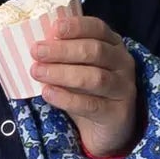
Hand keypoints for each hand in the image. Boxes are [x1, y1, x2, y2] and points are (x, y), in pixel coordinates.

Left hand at [29, 12, 141, 157]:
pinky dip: (67, 98)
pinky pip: (91, 104)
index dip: (77, 26)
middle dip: (63, 50)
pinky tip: (48, 93)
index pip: (98, 28)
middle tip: (36, 51)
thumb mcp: (77, 70)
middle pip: (95, 51)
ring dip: (62, 73)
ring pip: (94, 77)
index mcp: (113, 45)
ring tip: (37, 72)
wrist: (106, 132)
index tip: (53, 28)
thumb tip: (36, 47)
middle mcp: (123, 63)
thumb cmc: (88, 94)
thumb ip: (64, 58)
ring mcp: (123, 88)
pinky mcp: (118, 113)